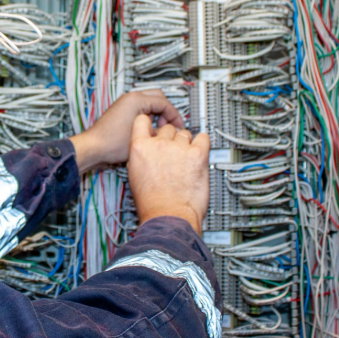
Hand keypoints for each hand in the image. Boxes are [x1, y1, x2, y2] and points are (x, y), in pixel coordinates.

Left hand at [69, 90, 183, 173]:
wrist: (93, 148)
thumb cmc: (112, 144)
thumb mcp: (143, 137)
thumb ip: (160, 131)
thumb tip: (171, 130)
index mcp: (136, 99)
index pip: (164, 102)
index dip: (174, 115)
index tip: (179, 126)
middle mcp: (130, 97)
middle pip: (158, 97)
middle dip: (167, 111)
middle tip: (170, 126)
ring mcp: (125, 103)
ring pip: (149, 102)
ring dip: (158, 114)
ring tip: (160, 130)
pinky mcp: (121, 111)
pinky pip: (140, 108)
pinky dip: (148, 116)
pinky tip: (149, 130)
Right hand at [126, 114, 209, 234]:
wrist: (169, 217)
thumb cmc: (152, 203)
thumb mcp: (134, 176)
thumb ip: (141, 157)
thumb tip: (147, 150)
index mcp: (139, 148)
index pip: (142, 120)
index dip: (150, 125)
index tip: (155, 129)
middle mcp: (158, 144)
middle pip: (167, 128)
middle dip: (171, 139)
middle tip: (174, 153)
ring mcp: (179, 148)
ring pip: (185, 133)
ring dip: (186, 143)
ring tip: (187, 158)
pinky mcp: (197, 154)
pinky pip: (204, 138)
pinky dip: (203, 143)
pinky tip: (200, 152)